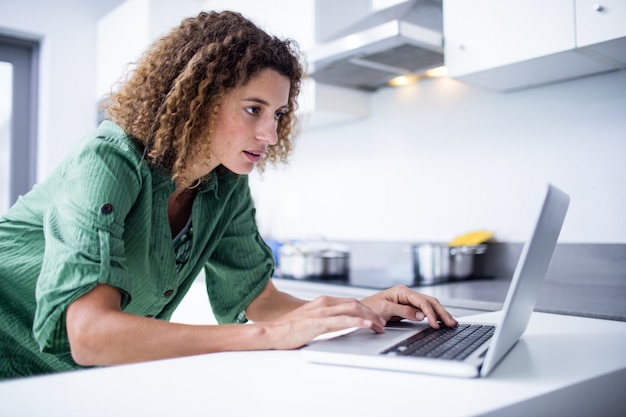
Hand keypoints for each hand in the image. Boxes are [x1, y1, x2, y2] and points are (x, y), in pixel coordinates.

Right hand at [260, 295, 386, 349]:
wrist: (271, 332)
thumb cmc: (288, 329)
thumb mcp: (311, 320)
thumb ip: (325, 319)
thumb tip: (338, 325)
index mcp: (322, 302)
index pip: (350, 302)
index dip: (366, 310)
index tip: (374, 319)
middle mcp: (323, 303)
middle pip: (355, 304)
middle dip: (372, 313)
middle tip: (381, 325)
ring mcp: (321, 311)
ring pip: (353, 310)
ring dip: (369, 318)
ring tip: (379, 326)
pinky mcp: (318, 322)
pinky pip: (343, 320)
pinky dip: (357, 322)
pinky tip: (366, 325)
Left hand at [360, 285, 457, 328]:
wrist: (362, 311)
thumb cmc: (370, 308)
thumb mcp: (385, 309)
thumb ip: (403, 311)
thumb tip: (420, 315)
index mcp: (402, 291)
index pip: (421, 301)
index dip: (430, 313)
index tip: (435, 323)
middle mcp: (407, 293)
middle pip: (430, 301)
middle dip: (441, 312)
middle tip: (451, 323)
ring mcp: (409, 299)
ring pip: (430, 305)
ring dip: (440, 313)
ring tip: (451, 323)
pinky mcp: (409, 306)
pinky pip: (425, 310)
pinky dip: (434, 315)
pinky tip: (441, 320)